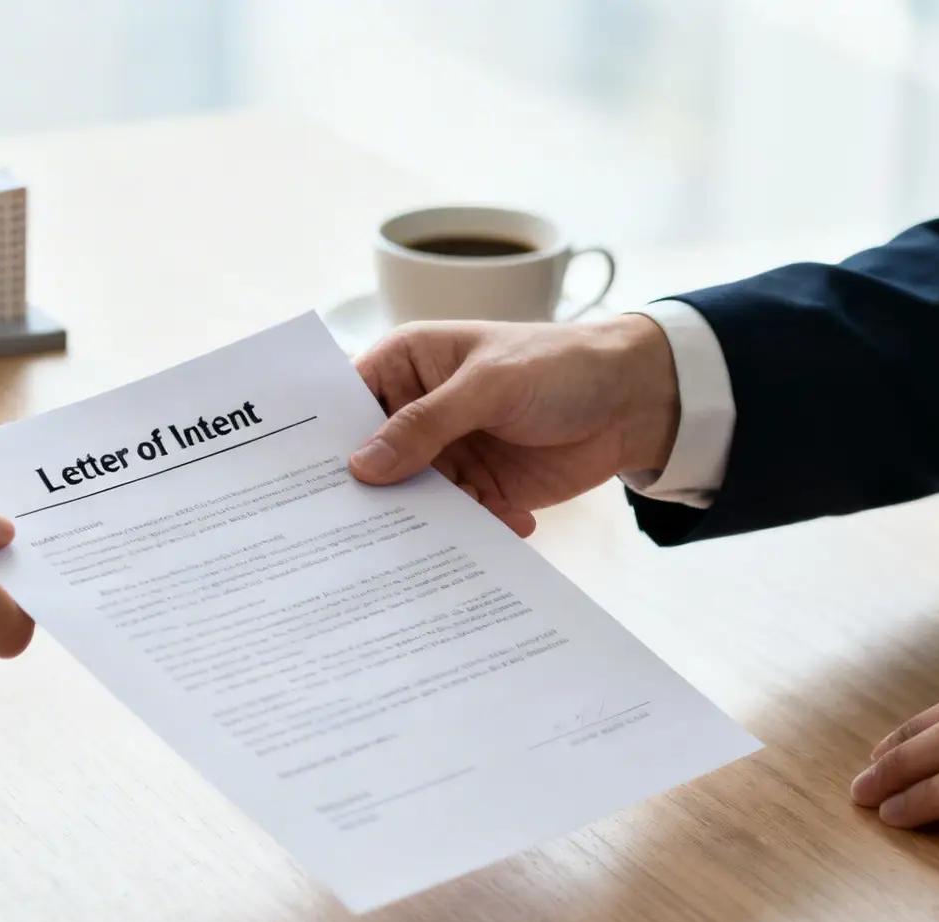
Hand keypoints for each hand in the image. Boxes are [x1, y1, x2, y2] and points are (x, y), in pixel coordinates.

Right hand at [347, 315, 681, 535]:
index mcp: (408, 366)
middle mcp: (417, 412)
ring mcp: (446, 454)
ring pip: (411, 498)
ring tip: (434, 539)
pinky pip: (457, 519)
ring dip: (423, 519)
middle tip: (354, 527)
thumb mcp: (488, 386)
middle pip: (373, 459)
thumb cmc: (558, 365)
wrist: (634, 400)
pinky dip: (473, 529)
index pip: (348, 402)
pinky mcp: (478, 489)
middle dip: (370, 490)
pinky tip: (507, 523)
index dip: (325, 437)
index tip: (303, 480)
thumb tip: (363, 466)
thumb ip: (425, 425)